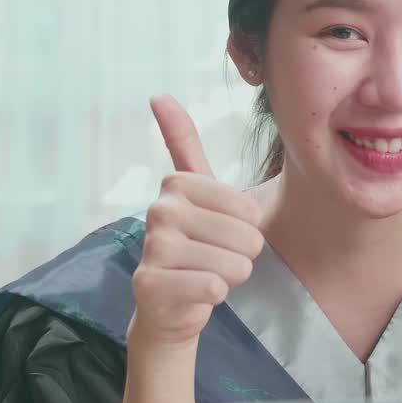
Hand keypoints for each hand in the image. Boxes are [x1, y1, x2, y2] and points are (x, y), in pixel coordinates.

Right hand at [127, 95, 265, 348]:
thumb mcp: (198, 193)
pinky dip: (214, 296)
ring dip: (228, 278)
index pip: (251, 210)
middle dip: (241, 257)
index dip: (249, 230)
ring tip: (203, 276)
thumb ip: (183, 142)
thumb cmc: (195, 246)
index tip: (221, 234)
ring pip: (234, 265)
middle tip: (213, 260)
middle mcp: (160, 210)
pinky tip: (193, 295)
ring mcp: (153, 248)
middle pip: (247, 237)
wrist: (168, 307)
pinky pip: (213, 288)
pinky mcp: (150, 285)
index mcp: (178, 183)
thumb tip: (158, 94)